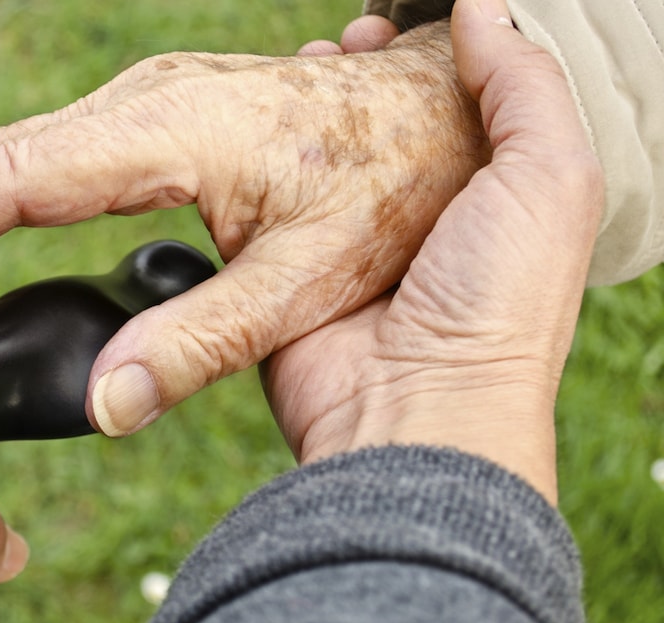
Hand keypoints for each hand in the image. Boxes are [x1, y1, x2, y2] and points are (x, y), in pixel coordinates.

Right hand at [0, 19, 487, 437]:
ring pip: (18, 153)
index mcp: (173, 135)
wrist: (443, 120)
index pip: (17, 180)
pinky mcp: (159, 112)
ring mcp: (152, 99)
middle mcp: (148, 102)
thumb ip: (199, 341)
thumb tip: (103, 405)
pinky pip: (56, 151)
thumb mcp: (304, 278)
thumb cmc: (392, 189)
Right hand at [261, 0, 603, 503]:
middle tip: (332, 46)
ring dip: (296, 119)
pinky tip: (246, 138)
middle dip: (348, 83)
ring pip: (310, 168)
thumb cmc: (498, 303)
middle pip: (370, 131)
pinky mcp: (279, 282)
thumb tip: (481, 11)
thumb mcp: (549, 178)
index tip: (384, 30)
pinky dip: (248, 180)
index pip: (445, 107)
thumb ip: (524, 88)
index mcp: (479, 196)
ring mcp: (340, 253)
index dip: (415, 61)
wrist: (416, 410)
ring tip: (291, 71)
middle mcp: (409, 221)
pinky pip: (256, 220)